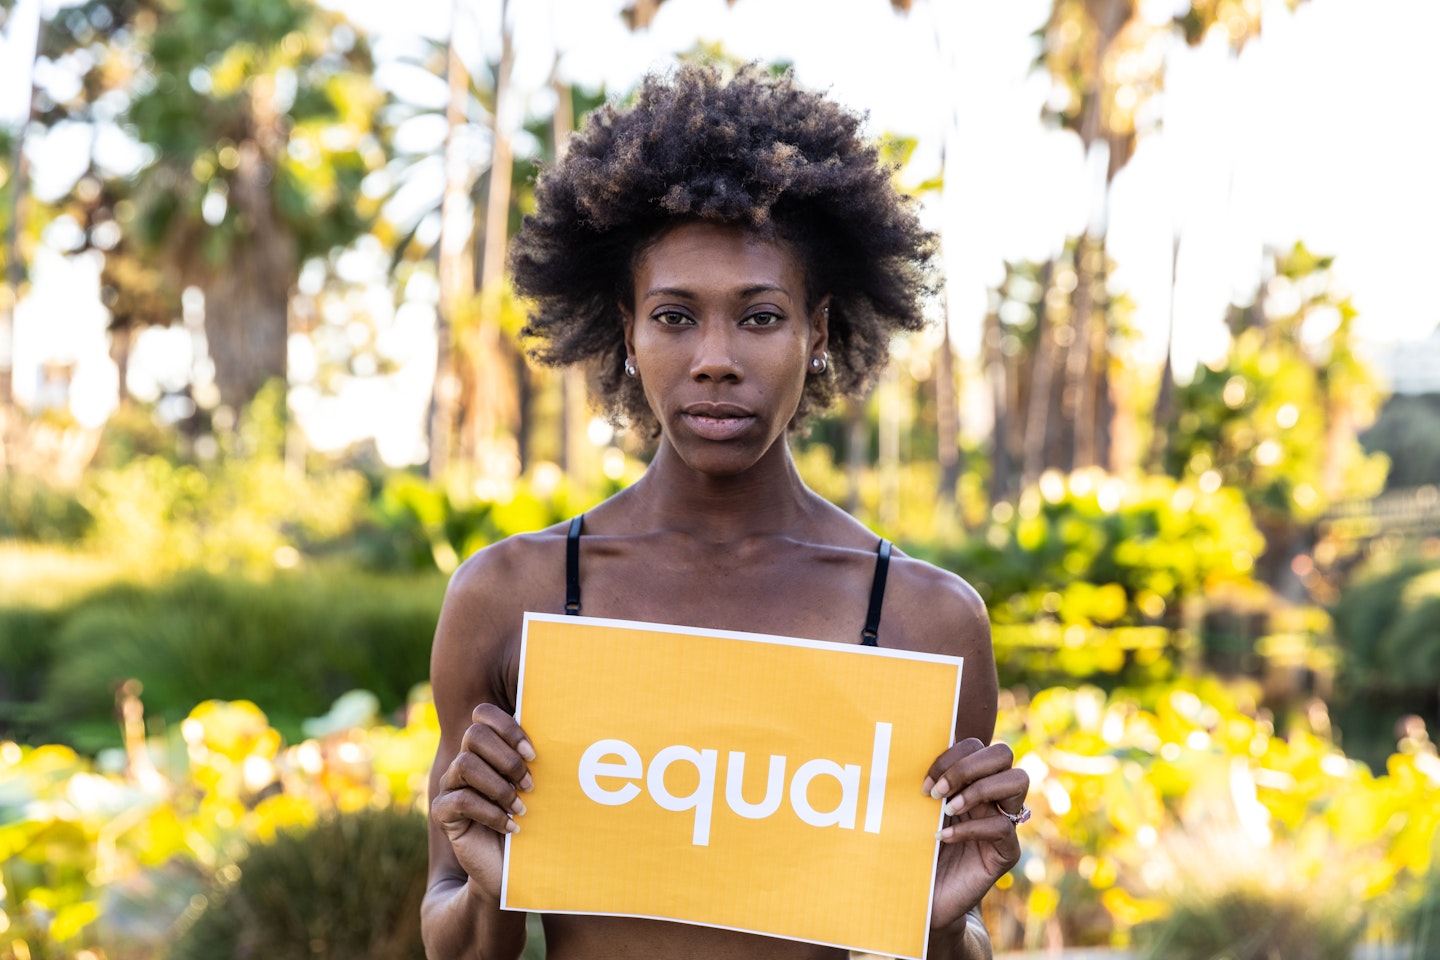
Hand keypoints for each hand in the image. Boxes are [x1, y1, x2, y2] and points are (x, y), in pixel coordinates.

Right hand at [430, 703, 535, 899]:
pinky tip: (511, 826)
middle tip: (530, 784)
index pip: (484, 714)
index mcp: (486, 748)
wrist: (508, 868)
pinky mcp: (442, 812)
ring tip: (521, 807)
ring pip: (465, 765)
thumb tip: (564, 730)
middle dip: (507, 759)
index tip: (533, 753)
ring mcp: (450, 785)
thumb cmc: (529, 821)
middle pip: (475, 735)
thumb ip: (538, 760)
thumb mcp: (537, 787)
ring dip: (499, 787)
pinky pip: (460, 800)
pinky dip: (491, 813)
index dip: (507, 727)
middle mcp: (464, 760)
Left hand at [924, 738, 1028, 930]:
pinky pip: (1002, 828)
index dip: (950, 756)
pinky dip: (971, 828)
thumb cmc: (914, 849)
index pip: (976, 745)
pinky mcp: (1006, 852)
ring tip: (948, 810)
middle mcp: (991, 796)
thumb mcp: (915, 811)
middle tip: (937, 793)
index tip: (923, 783)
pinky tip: (944, 838)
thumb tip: (910, 742)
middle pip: (1002, 753)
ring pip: (1017, 780)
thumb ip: (922, 782)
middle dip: (967, 766)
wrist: (921, 897)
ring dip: (979, 789)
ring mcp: (1003, 822)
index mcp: (970, 781)